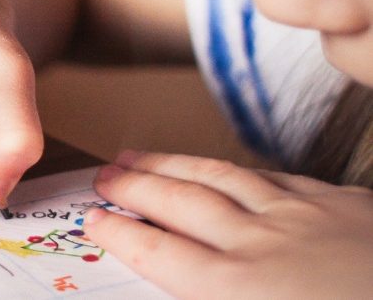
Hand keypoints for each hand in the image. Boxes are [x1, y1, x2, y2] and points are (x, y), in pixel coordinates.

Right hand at [85, 151, 372, 298]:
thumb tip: (190, 286)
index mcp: (237, 292)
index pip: (159, 252)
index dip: (120, 232)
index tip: (93, 218)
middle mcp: (261, 245)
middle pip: (180, 203)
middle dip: (134, 185)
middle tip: (104, 174)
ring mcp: (307, 218)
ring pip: (222, 178)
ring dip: (174, 164)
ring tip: (142, 154)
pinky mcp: (349, 206)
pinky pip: (279, 177)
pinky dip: (242, 170)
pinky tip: (234, 168)